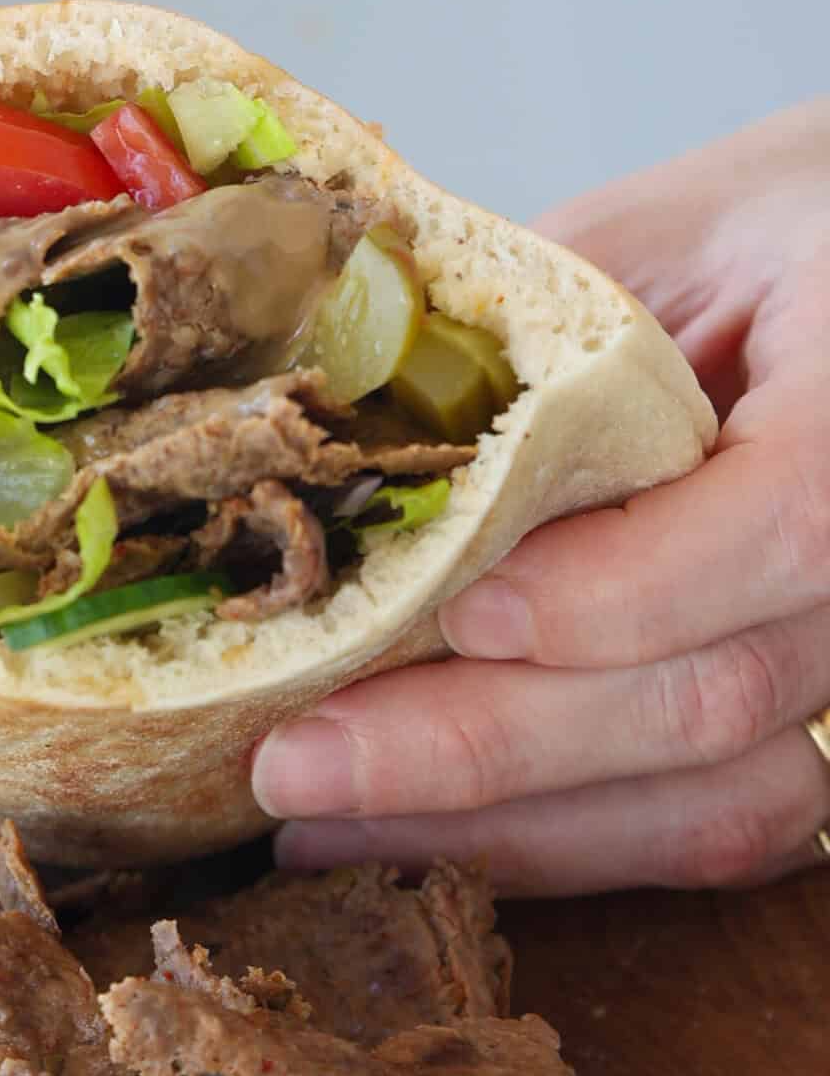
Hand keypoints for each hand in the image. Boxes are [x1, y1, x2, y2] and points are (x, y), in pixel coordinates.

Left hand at [252, 101, 829, 894]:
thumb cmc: (792, 231)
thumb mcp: (668, 229)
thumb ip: (537, 333)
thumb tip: (329, 431)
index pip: (785, 525)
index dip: (609, 592)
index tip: (452, 613)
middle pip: (710, 698)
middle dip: (482, 750)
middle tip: (296, 767)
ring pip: (717, 806)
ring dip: (508, 835)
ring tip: (325, 831)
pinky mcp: (814, 718)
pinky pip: (716, 830)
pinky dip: (569, 846)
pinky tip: (432, 841)